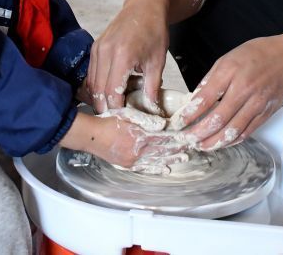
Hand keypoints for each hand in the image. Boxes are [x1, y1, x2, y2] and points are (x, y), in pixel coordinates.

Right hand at [60, 112, 185, 168]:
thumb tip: (163, 124)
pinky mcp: (127, 164)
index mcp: (141, 135)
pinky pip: (145, 168)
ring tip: (184, 159)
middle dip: (178, 149)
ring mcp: (133, 159)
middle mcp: (139, 150)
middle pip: (164, 149)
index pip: (165, 136)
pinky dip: (156, 169)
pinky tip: (165, 169)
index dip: (178, 137)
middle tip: (191, 149)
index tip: (189, 136)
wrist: (91, 135)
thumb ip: (145, 119)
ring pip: (157, 160)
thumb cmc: (106, 121)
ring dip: (172, 159)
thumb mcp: (126, 113)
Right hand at [86, 0, 169, 113]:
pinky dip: (97, 85)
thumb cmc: (154, 30)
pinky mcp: (95, 47)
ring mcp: (97, 48)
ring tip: (112, 109)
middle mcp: (105, 51)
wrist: (145, 6)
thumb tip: (150, 110)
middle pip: (98, 90)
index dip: (116, 108)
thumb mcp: (157, 61)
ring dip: (100, 98)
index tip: (124, 118)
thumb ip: (152, 87)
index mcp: (122, 55)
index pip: (112, 91)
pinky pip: (92, 72)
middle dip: (105, 107)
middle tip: (116, 119)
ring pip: (92, 82)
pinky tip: (108, 93)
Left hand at [175, 34, 282, 149]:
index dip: (189, 115)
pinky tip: (221, 142)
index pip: (204, 99)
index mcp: (230, 72)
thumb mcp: (228, 58)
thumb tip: (195, 98)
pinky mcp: (265, 114)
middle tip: (186, 139)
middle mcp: (244, 90)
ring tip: (201, 146)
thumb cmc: (259, 54)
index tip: (178, 122)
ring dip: (214, 142)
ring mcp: (256, 104)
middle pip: (217, 119)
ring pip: (232, 131)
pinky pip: (246, 132)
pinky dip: (232, 141)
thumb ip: (210, 79)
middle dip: (198, 133)